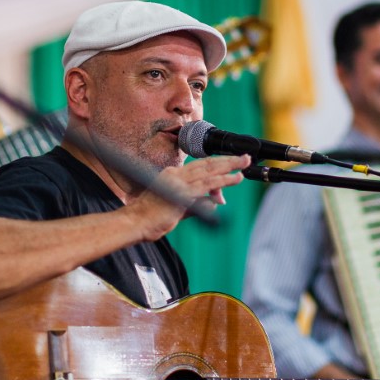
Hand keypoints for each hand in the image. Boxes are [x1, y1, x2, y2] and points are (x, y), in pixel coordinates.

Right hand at [126, 154, 248, 240]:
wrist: (134, 222)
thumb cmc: (150, 218)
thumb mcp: (177, 209)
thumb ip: (196, 205)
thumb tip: (213, 204)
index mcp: (172, 175)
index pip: (199, 167)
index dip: (217, 165)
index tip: (231, 165)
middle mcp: (176, 175)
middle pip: (207, 163)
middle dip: (227, 160)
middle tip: (244, 157)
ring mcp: (179, 183)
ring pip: (210, 170)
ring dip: (230, 166)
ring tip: (245, 163)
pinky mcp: (183, 193)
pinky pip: (208, 184)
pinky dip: (224, 180)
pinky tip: (235, 179)